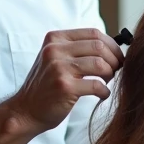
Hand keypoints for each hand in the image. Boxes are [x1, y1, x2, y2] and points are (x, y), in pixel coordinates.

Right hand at [8, 29, 123, 133]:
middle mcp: (55, 50)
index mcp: (55, 39)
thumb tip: (113, 47)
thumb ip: (77, 49)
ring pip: (100, 64)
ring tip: (106, 82)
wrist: (26, 110)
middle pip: (99, 47)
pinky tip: (101, 94)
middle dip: (114, 59)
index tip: (118, 57)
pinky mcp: (64, 87)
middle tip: (116, 71)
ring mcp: (58, 68)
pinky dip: (104, 91)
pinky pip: (97, 85)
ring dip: (110, 74)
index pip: (93, 33)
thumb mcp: (56, 58)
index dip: (112, 45)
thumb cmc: (47, 85)